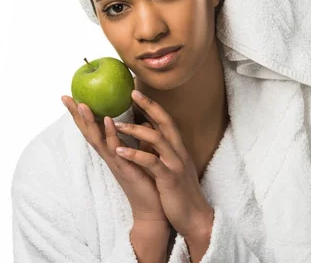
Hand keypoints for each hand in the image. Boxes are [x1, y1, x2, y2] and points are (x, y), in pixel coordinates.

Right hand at [61, 96, 167, 224]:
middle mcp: (110, 156)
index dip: (82, 114)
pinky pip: (116, 149)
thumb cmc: (148, 181)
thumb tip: (143, 119)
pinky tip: (108, 120)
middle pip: (88, 132)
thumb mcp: (141, 155)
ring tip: (81, 104)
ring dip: (89, 122)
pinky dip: (111, 134)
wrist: (153, 208)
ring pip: (98, 139)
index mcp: (112, 151)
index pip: (94, 129)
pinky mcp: (125, 169)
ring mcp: (115, 162)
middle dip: (76, 115)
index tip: (72, 96)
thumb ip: (138, 139)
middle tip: (65, 97)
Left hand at [113, 90, 213, 238]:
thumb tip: (148, 134)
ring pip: (157, 139)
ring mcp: (174, 164)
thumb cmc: (179, 192)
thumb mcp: (172, 167)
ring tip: (116, 124)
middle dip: (149, 106)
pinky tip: (119, 150)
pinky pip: (151, 163)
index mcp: (177, 149)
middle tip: (131, 93)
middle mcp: (178, 152)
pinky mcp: (169, 179)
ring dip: (136, 130)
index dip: (152, 105)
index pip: (165, 120)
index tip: (136, 92)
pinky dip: (135, 154)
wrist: (194, 217)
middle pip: (164, 122)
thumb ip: (162, 150)